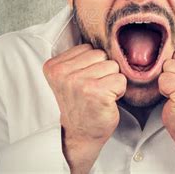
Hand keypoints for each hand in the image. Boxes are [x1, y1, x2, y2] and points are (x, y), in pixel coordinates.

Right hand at [43, 44, 126, 173]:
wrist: (79, 135)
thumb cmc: (79, 104)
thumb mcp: (68, 77)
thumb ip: (78, 58)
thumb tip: (104, 38)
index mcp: (54, 66)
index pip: (88, 47)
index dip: (92, 64)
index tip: (83, 82)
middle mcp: (64, 73)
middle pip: (101, 54)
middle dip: (103, 71)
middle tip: (93, 90)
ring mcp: (79, 83)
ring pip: (113, 66)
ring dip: (111, 81)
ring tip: (99, 95)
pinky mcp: (97, 92)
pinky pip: (121, 79)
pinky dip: (119, 91)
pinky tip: (106, 101)